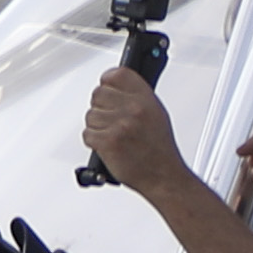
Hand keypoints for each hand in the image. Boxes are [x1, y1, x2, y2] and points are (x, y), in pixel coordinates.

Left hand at [82, 66, 180, 190]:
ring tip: (116, 137)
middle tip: (114, 121)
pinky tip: (110, 146)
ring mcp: (120, 125)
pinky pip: (87, 134)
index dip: (108, 81)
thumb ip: (136, 97)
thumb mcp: (156, 114)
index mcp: (147, 100)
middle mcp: (134, 109)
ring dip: (98, 127)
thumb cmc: (160, 150)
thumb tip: (115, 85)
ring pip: (90, 115)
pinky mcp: (108, 141)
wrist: (165, 178)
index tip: (108, 87)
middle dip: (102, 108)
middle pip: (98, 94)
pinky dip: (95, 142)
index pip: (117, 74)